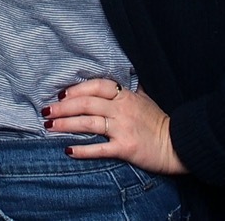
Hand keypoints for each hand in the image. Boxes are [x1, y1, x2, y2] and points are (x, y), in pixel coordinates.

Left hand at [44, 78, 186, 175]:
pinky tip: (68, 150)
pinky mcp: (125, 148)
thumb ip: (131, 88)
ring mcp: (123, 128)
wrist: (178, 145)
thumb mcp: (145, 98)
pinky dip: (83, 149)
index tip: (60, 94)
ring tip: (49, 127)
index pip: (96, 86)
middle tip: (46, 112)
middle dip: (63, 107)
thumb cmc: (159, 122)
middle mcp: (122, 109)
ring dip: (66, 124)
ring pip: (88, 123)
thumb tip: (124, 75)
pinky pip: (100, 148)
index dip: (76, 89)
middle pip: (86, 104)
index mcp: (125, 95)